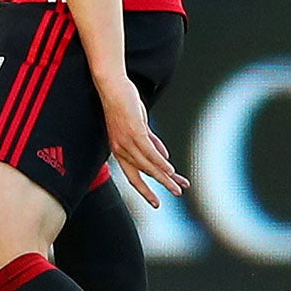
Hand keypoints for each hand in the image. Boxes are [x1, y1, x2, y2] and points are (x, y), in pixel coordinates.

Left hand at [99, 76, 186, 207]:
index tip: (157, 203)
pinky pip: (149, 151)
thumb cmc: (124, 104)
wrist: (112, 87)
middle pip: (144, 173)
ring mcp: (127, 141)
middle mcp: (121, 149)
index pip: (133, 176)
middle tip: (176, 195)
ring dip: (165, 177)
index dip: (145, 191)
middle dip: (161, 185)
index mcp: (120, 151)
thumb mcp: (139, 127)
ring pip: (148, 165)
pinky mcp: (134, 131)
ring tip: (178, 186)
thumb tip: (165, 158)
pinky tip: (170, 169)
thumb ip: (151, 143)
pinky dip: (160, 161)